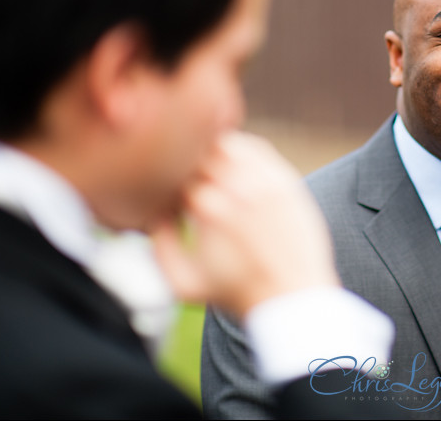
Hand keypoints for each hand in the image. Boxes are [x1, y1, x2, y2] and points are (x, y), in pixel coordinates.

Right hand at [150, 132, 339, 317]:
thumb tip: (148, 211)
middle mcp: (238, 188)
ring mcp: (265, 180)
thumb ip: (156, 246)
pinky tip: (230, 167)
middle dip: (183, 163)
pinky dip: (237, 150)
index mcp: (208, 209)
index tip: (165, 197)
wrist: (292, 297)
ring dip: (209, 151)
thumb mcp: (182, 283)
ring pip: (224, 143)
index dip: (161, 181)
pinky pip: (255, 148)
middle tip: (182, 180)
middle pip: (196, 152)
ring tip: (204, 170)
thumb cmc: (235, 294)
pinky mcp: (285, 180)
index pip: (171, 172)